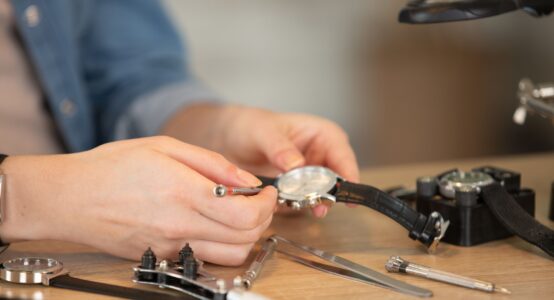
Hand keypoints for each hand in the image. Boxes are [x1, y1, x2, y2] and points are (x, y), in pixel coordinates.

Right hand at [0, 137, 276, 265]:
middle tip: (257, 201)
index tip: (267, 193)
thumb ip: (213, 164)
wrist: (69, 197)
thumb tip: (248, 181)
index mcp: (184, 193)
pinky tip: (213, 223)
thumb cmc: (111, 166)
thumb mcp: (165, 147)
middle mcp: (180, 227)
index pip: (246, 214)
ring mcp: (171, 247)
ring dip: (247, 236)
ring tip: (238, 213)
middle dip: (263, 219)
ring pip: (232, 256)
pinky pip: (207, 258)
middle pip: (246, 239)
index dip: (267, 205)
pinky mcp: (163, 256)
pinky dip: (223, 245)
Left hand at [163, 104, 358, 216]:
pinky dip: (295, 207)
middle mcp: (321, 156)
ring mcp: (309, 176)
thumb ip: (279, 147)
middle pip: (336, 180)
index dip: (347, 175)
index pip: (343, 156)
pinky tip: (284, 206)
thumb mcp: (263, 132)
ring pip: (321, 195)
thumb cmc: (250, 125)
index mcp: (322, 135)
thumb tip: (297, 164)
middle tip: (319, 205)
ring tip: (303, 207)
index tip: (345, 193)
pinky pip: (301, 204)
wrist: (229, 139)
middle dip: (329, 194)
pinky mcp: (296, 192)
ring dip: (312, 203)